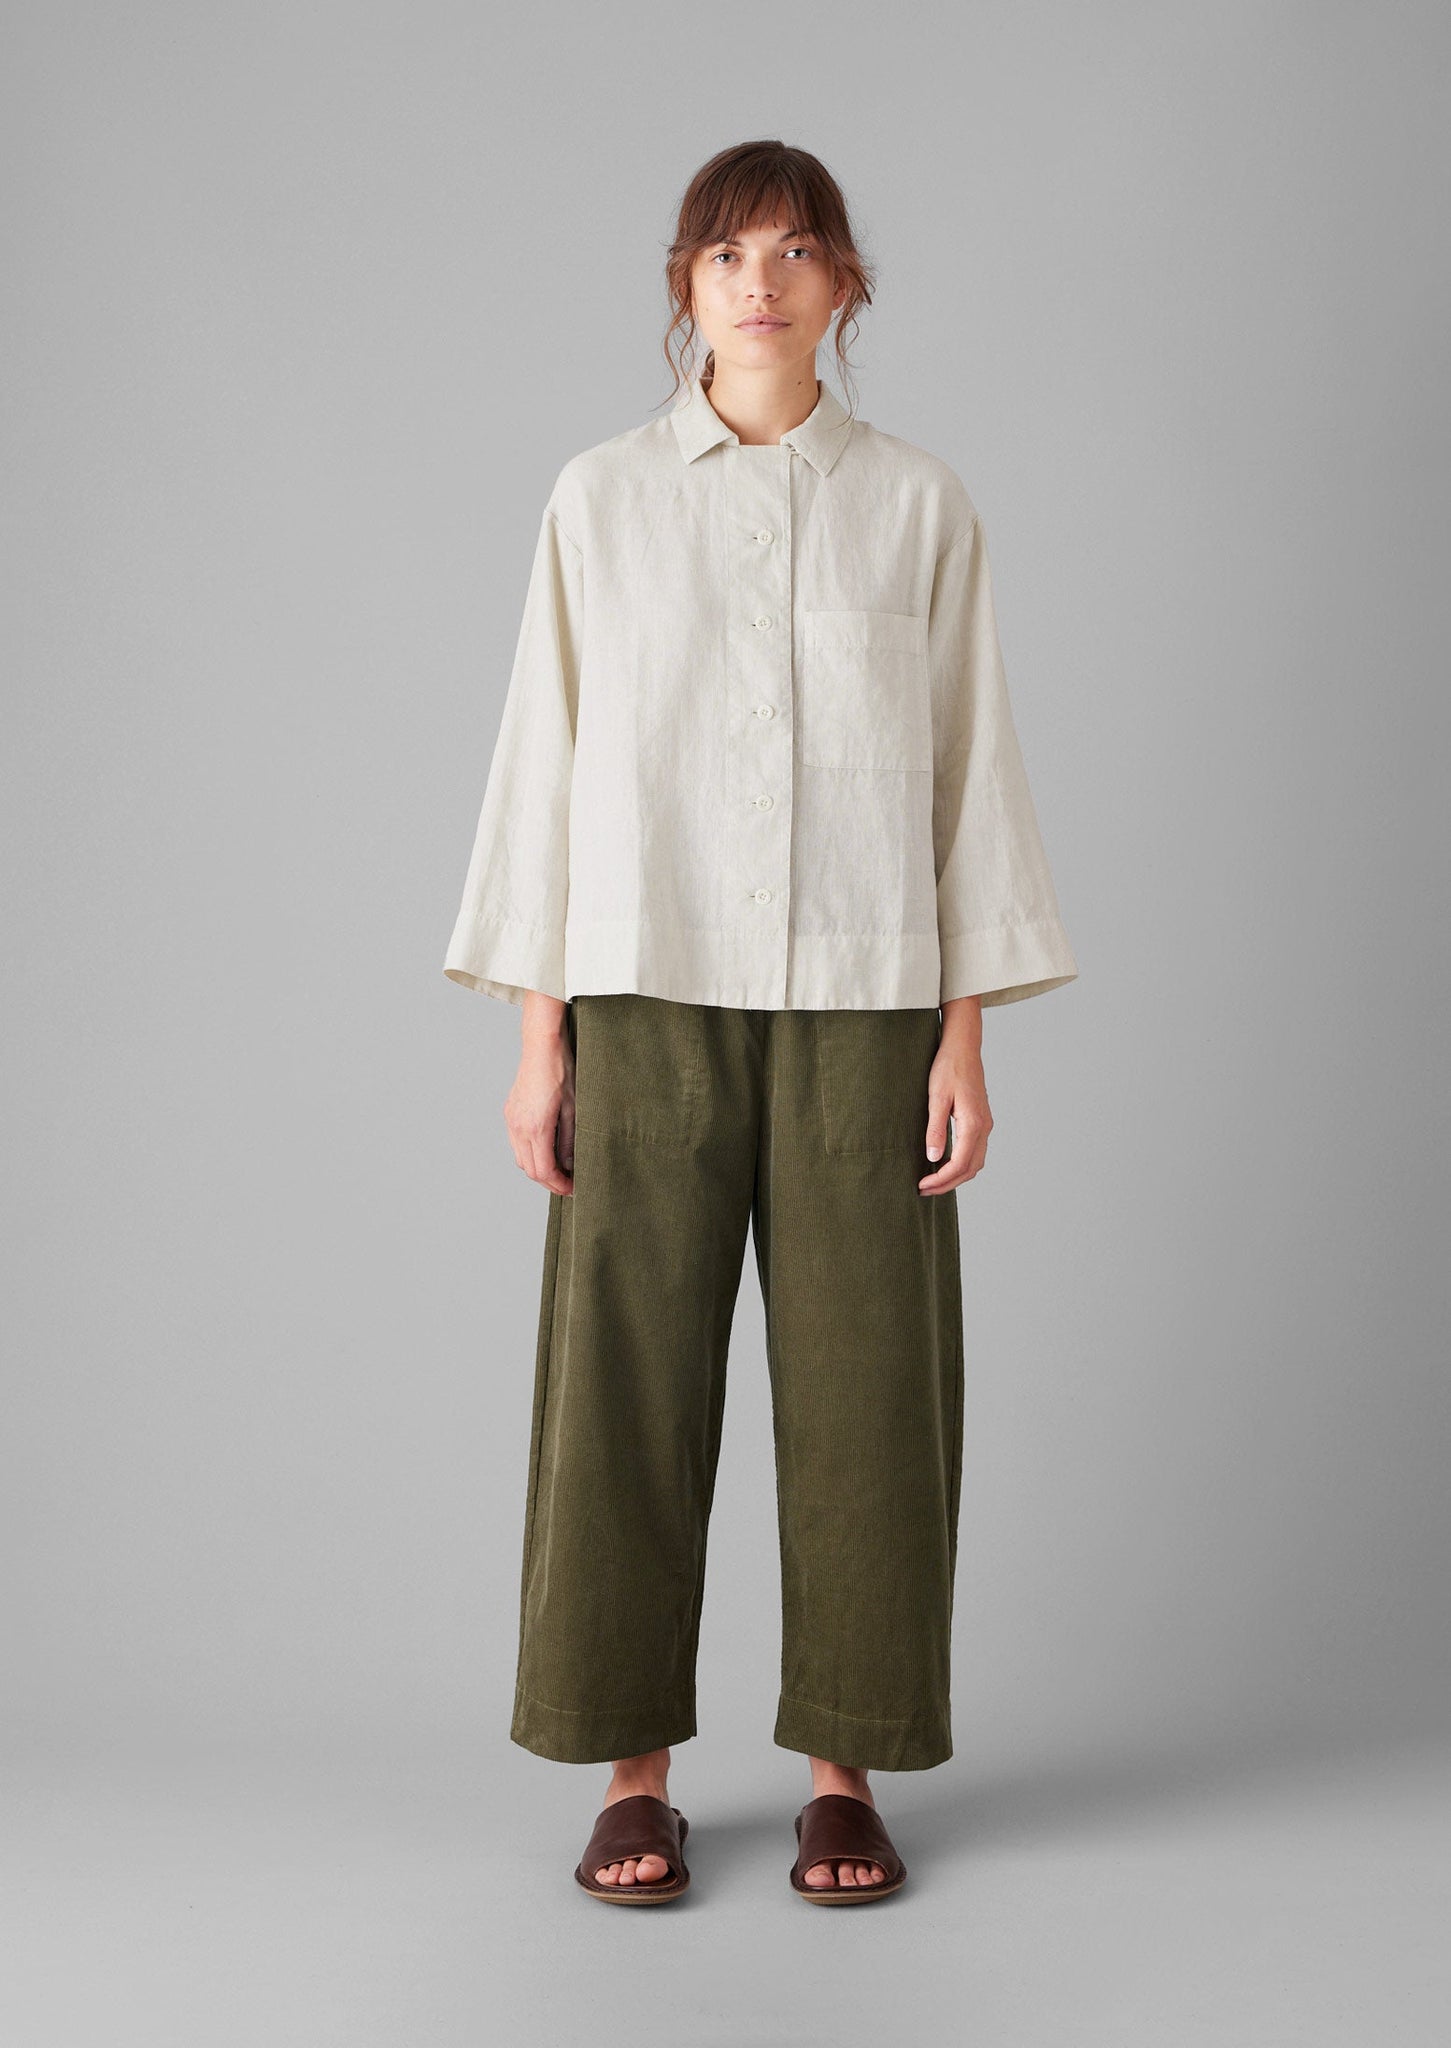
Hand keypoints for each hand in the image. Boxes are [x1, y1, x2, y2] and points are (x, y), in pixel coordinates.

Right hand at [505, 995, 575, 1194]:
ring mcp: (511, 1120)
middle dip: (550, 1181)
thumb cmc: (562, 1072)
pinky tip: (547, 1150)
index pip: (544, 1170)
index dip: (559, 1184)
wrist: (542, 1047)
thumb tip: (569, 1164)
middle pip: (530, 1169)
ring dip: (539, 1169)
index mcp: (536, 1128)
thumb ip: (570, 1141)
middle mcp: (519, 1127)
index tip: (574, 1188)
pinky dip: (531, 1154)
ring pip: (521, 1159)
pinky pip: (517, 1144)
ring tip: (561, 1169)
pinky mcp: (510, 1113)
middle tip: (570, 1183)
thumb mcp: (574, 1109)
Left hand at [918, 1003, 990, 1194]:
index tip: (923, 1185)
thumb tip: (933, 1157)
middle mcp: (984, 1127)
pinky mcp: (981, 1121)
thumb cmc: (948, 1068)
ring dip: (956, 1176)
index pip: (959, 1164)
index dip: (941, 1180)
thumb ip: (935, 1129)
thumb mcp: (936, 1098)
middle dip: (948, 1183)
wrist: (963, 1048)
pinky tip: (944, 1164)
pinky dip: (961, 1164)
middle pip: (970, 1169)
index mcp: (973, 1124)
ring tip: (933, 1181)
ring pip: (975, 1162)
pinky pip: (975, 1151)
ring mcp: (985, 1124)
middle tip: (925, 1189)